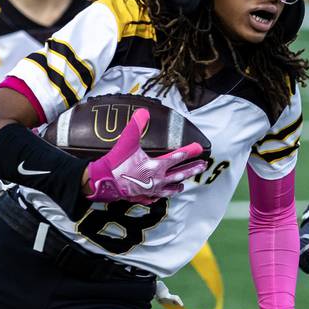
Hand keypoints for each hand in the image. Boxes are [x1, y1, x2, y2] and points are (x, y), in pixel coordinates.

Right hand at [85, 108, 207, 202]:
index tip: (199, 148)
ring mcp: (152, 190)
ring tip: (185, 182)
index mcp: (156, 166)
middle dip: (193, 169)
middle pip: (180, 174)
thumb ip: (137, 126)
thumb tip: (143, 112)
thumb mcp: (128, 141)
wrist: (104, 182)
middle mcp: (158, 179)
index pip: (177, 157)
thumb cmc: (117, 162)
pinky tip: (164, 193)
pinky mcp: (144, 197)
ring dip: (180, 183)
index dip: (189, 152)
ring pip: (171, 188)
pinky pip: (159, 197)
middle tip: (203, 166)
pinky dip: (164, 194)